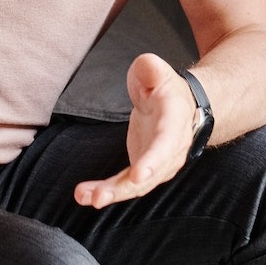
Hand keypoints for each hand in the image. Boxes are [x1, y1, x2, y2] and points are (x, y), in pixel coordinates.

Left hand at [73, 52, 196, 208]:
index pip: (166, 144)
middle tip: (101, 198)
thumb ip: (152, 69)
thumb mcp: (158, 71)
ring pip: (136, 185)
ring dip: (111, 194)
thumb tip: (147, 66)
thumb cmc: (165, 87)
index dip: (153, 161)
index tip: (139, 175)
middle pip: (150, 174)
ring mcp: (157, 164)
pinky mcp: (142, 169)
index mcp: (174, 123)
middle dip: (126, 188)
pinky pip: (125, 184)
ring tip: (86, 197)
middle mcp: (170, 150)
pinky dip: (106, 191)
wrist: (181, 106)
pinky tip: (85, 195)